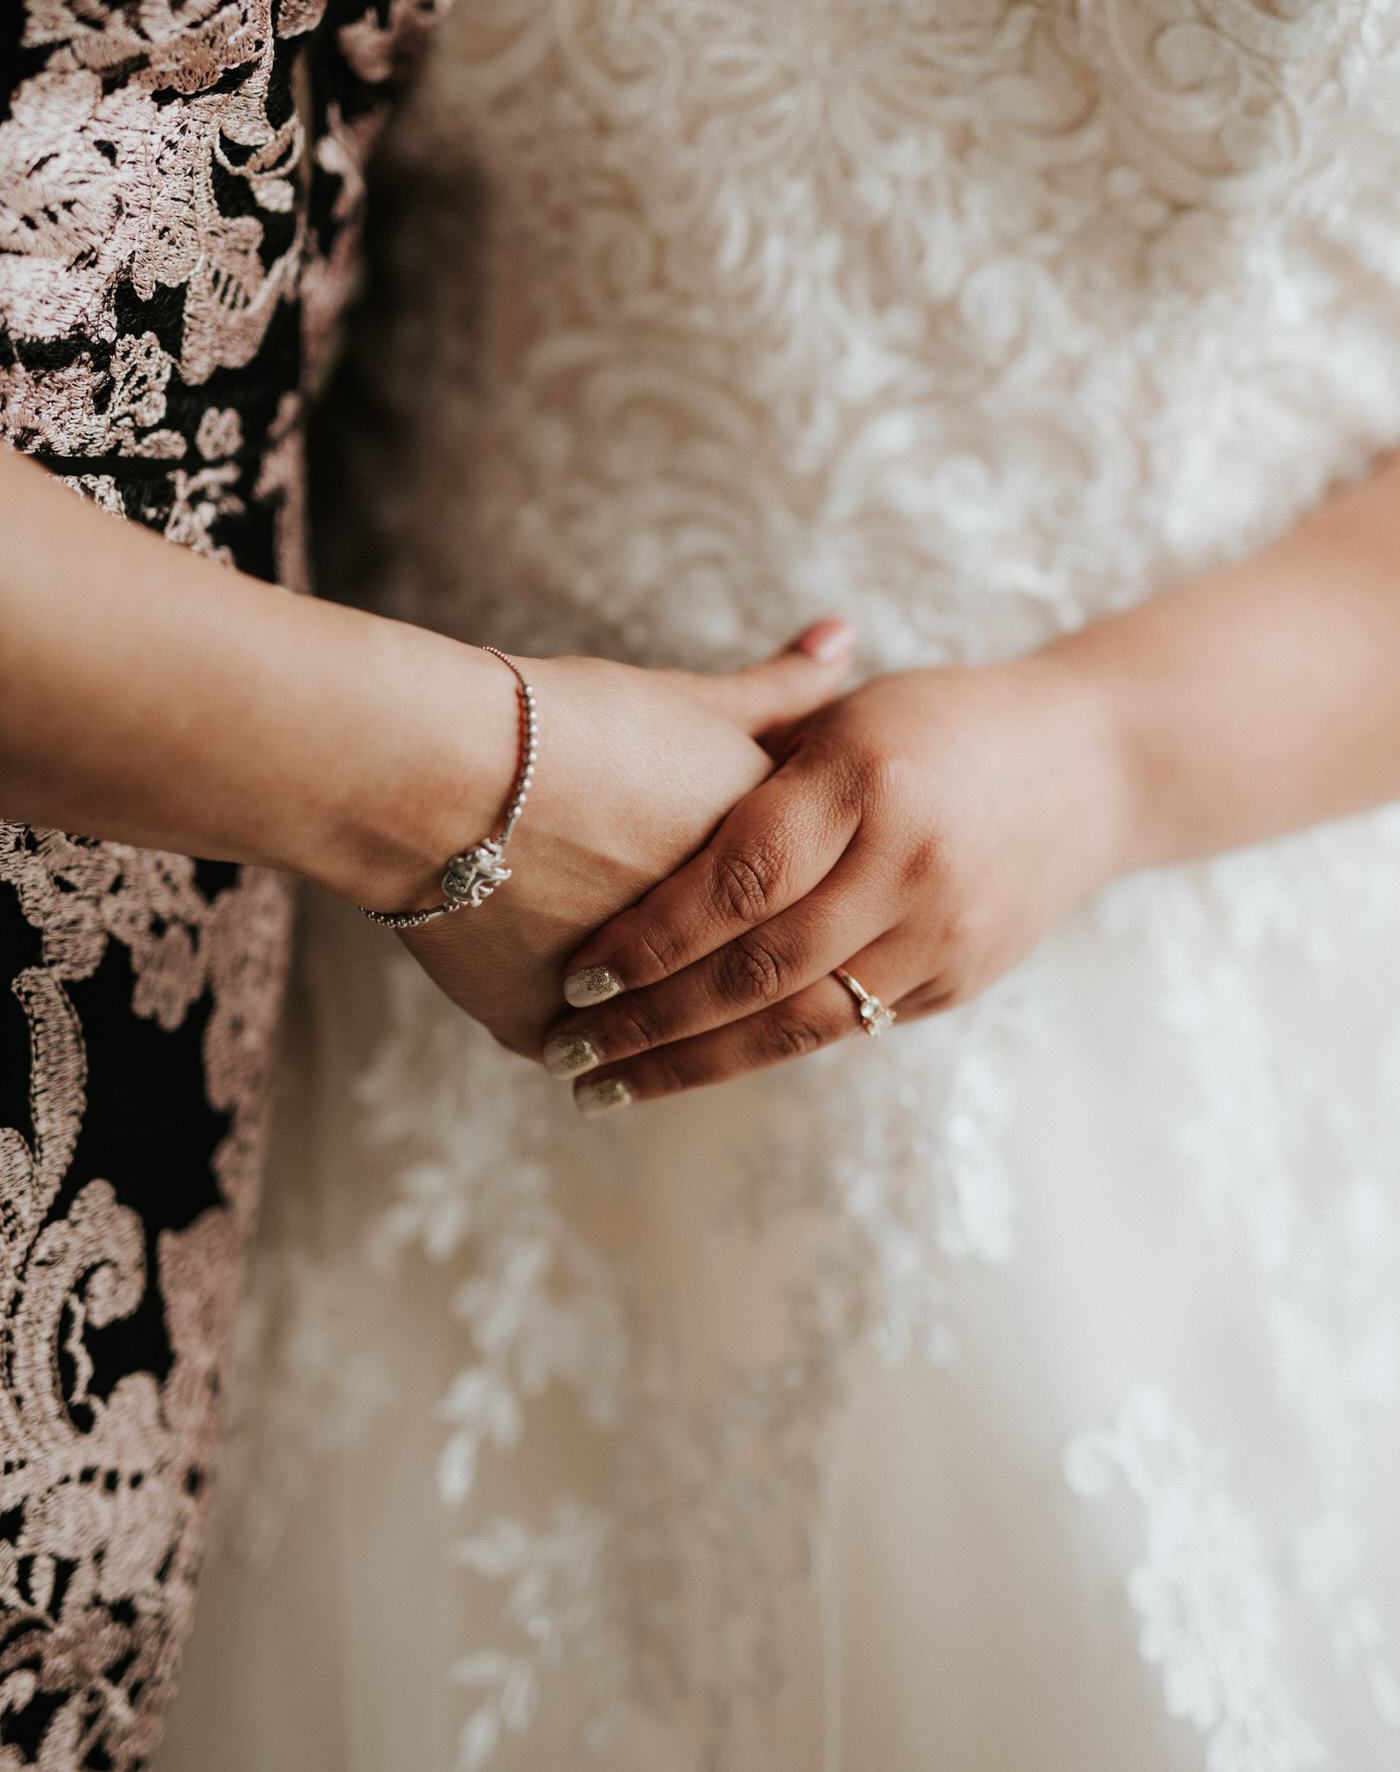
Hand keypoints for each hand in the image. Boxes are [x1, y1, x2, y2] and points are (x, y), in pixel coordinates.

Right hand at [398, 623, 856, 1055]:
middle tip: (670, 940)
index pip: (788, 906)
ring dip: (637, 1013)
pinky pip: (564, 1037)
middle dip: (713, 974)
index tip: (716, 870)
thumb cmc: (565, 723)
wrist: (438, 769)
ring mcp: (626, 1006)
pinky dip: (559, 1016)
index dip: (761, 888)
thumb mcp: (687, 703)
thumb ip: (776, 693)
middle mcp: (711, 955)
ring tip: (608, 978)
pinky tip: (549, 976)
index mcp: (770, 876)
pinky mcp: (547, 1030)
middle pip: (720, 980)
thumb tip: (842, 634)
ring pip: (645, 1028)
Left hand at [541, 656, 1124, 1106]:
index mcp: (866, 776)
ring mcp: (944, 930)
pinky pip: (846, 1028)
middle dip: (652, 1020)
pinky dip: (762, 1051)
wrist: (1096, 765)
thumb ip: (753, 743)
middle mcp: (910, 860)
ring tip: (604, 1088)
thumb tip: (624, 786)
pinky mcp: (961, 978)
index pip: (739, 877)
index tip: (576, 974)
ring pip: (799, 1019)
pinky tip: (694, 1068)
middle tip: (567, 1052)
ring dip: (693, 1064)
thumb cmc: (938, 721)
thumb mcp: (849, 713)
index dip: (654, 935)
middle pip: (759, 964)